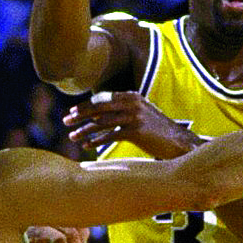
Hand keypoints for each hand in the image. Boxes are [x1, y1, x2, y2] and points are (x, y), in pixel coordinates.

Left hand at [64, 91, 193, 159]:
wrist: (177, 142)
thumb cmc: (155, 131)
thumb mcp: (139, 115)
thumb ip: (120, 112)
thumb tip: (96, 116)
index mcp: (131, 96)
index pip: (102, 98)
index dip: (85, 105)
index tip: (72, 112)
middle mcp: (132, 103)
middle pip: (99, 107)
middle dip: (80, 115)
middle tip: (65, 122)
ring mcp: (134, 116)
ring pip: (102, 122)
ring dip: (84, 130)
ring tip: (73, 137)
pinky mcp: (136, 131)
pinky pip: (110, 135)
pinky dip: (97, 140)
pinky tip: (87, 145)